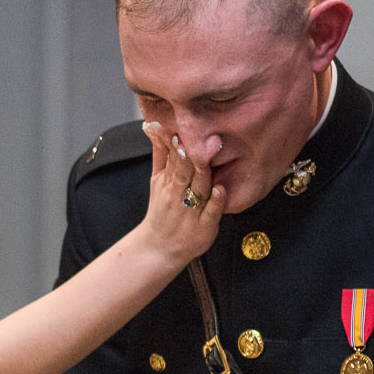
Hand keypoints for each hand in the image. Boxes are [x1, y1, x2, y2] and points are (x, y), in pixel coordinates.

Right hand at [137, 120, 225, 264]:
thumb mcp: (156, 180)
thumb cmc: (161, 211)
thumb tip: (154, 125)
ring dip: (203, 171)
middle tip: (199, 135)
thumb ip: (159, 153)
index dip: (176, 143)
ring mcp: (191, 211)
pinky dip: (215, 201)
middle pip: (183, 171)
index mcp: (166, 181)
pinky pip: (210, 213)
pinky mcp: (204, 226)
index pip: (172, 159)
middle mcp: (178, 194)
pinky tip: (220, 189)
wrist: (159, 248)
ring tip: (209, 153)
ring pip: (197, 188)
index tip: (178, 128)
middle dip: (190, 153)